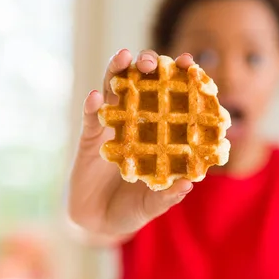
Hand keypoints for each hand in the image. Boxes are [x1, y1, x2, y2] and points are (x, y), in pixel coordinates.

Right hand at [68, 49, 195, 236]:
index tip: (189, 61)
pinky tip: (94, 97)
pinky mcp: (90, 138)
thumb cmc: (134, 208)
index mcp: (158, 133)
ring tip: (123, 57)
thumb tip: (187, 185)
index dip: (179, 78)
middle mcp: (137, 122)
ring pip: (113, 90)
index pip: (170, 98)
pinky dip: (92, 106)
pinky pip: (90, 118)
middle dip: (148, 66)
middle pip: (141, 84)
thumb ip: (168, 195)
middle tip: (154, 61)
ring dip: (117, 71)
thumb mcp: (154, 204)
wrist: (99, 222)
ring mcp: (112, 126)